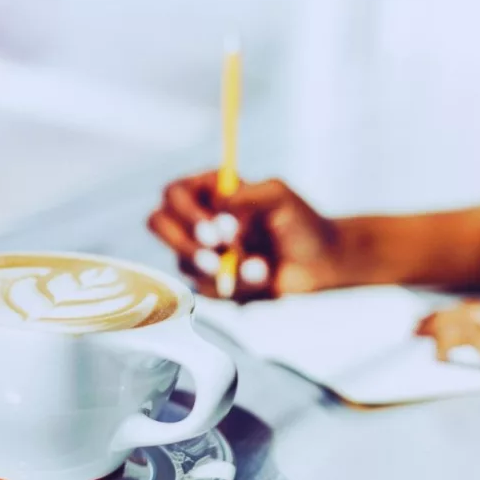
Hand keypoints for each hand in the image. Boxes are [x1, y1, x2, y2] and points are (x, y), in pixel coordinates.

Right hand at [148, 172, 345, 300]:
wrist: (320, 261)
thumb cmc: (300, 221)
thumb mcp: (278, 195)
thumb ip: (247, 196)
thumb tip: (218, 208)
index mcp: (209, 190)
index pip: (174, 194)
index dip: (186, 212)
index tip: (214, 229)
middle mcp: (198, 220)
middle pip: (159, 224)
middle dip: (186, 243)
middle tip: (216, 256)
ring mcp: (201, 253)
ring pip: (183, 261)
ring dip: (221, 268)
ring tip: (259, 266)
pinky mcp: (211, 283)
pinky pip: (207, 289)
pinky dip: (238, 286)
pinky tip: (262, 276)